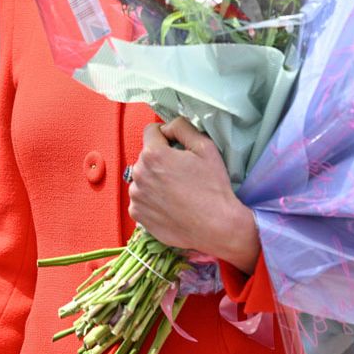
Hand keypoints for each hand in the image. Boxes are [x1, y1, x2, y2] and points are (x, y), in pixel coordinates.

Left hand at [128, 117, 259, 273]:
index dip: (166, 136)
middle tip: (182, 172)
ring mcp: (136, 196)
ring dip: (154, 179)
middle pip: (147, 155)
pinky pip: (141, 198)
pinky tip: (170, 205)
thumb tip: (167, 127)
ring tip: (176, 191)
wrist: (217, 226)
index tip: (178, 147)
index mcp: (153, 154)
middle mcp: (138, 174)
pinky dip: (152, 198)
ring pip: (143, 177)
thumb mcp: (205, 146)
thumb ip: (182, 127)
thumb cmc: (213, 186)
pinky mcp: (137, 214)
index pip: (151, 131)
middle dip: (161, 158)